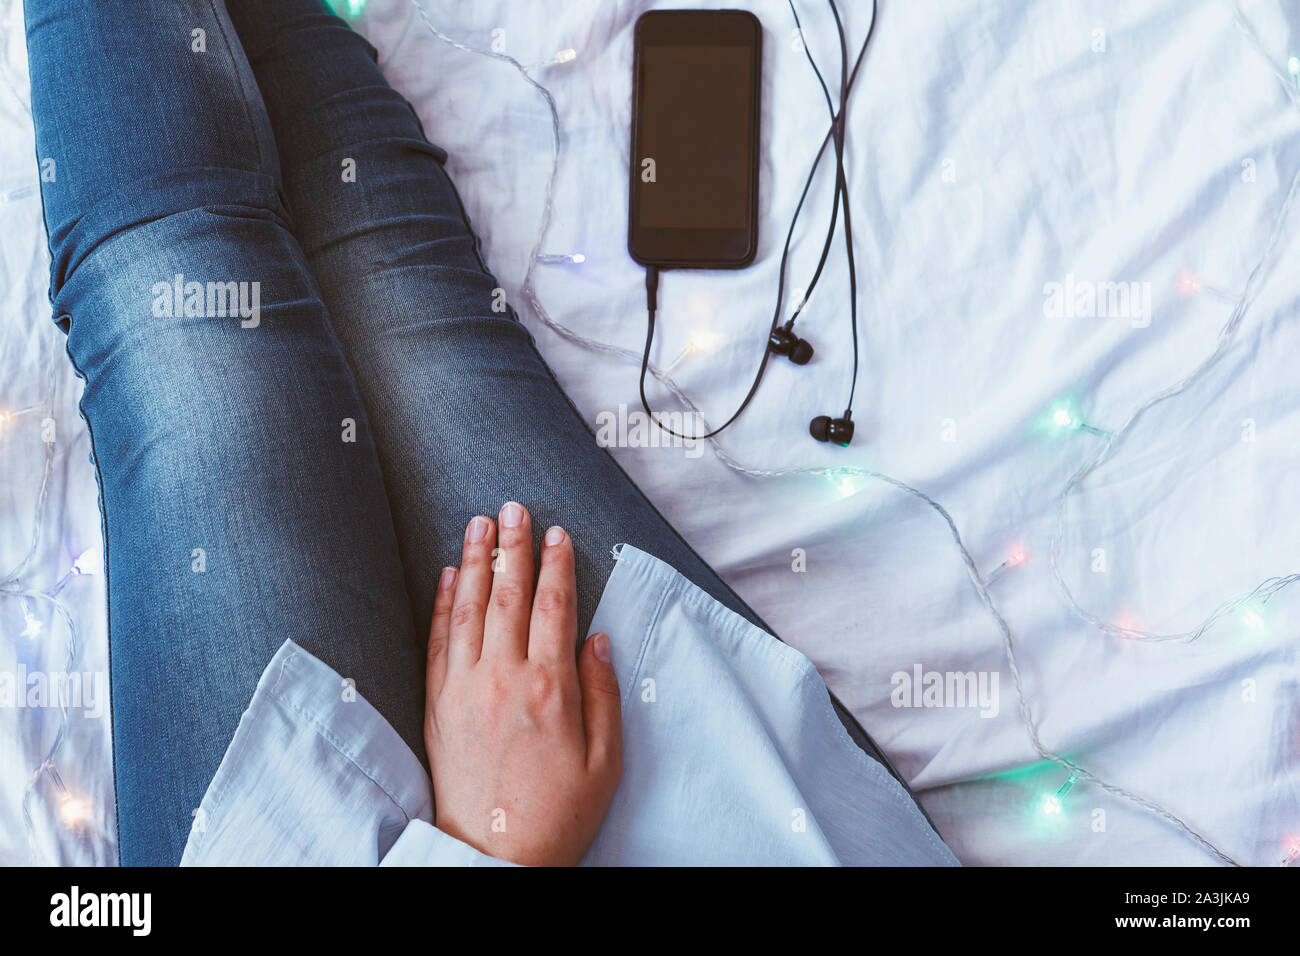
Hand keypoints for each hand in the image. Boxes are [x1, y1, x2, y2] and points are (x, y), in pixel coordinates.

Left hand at [424, 502, 622, 865]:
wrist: (493, 857)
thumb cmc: (557, 816)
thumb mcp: (604, 762)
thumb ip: (602, 696)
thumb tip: (597, 641)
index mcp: (549, 689)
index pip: (553, 607)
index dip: (556, 565)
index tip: (558, 533)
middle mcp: (502, 679)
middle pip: (508, 595)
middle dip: (513, 546)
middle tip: (514, 507)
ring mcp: (464, 690)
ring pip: (468, 609)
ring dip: (474, 561)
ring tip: (479, 525)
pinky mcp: (437, 706)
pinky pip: (438, 641)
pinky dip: (442, 604)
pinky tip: (447, 576)